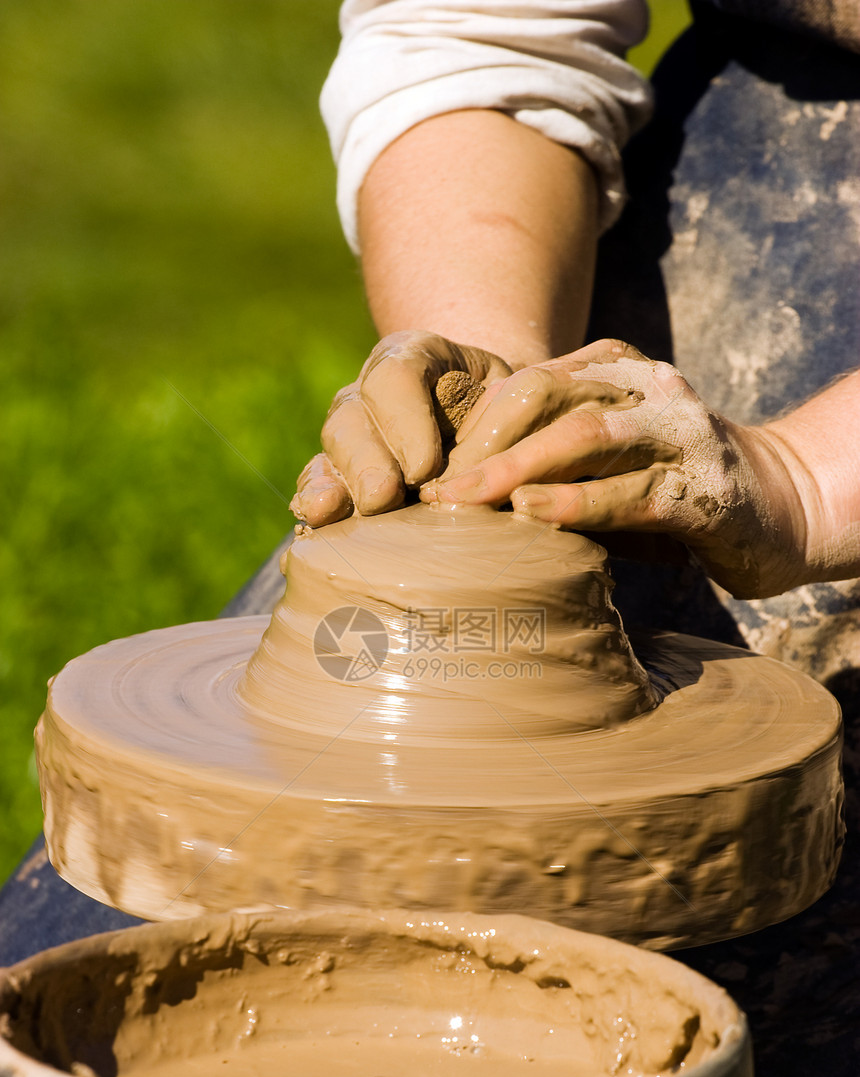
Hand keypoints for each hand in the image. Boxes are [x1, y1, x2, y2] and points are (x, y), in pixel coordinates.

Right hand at [291, 331, 511, 526]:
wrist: (489, 422)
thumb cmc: (507, 409)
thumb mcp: (515, 400)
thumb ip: (501, 426)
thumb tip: (488, 478)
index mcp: (414, 357)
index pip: (396, 376)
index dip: (405, 422)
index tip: (425, 469)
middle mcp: (371, 392)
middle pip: (354, 418)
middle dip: (367, 460)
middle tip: (385, 496)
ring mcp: (351, 431)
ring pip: (333, 450)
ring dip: (336, 483)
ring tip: (335, 511)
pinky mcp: (341, 470)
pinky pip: (319, 481)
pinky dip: (315, 501)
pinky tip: (316, 520)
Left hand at [420, 339, 810, 598]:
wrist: (781, 505)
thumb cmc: (673, 485)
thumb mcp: (609, 455)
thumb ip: (551, 449)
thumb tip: (462, 474)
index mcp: (617, 370)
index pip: (529, 383)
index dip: (472, 427)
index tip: (427, 473)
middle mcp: (647, 389)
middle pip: (546, 398)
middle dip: (482, 444)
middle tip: (433, 492)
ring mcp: (677, 435)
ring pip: (584, 437)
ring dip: (516, 469)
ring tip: (464, 501)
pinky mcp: (700, 489)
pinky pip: (629, 492)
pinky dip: (576, 503)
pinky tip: (531, 516)